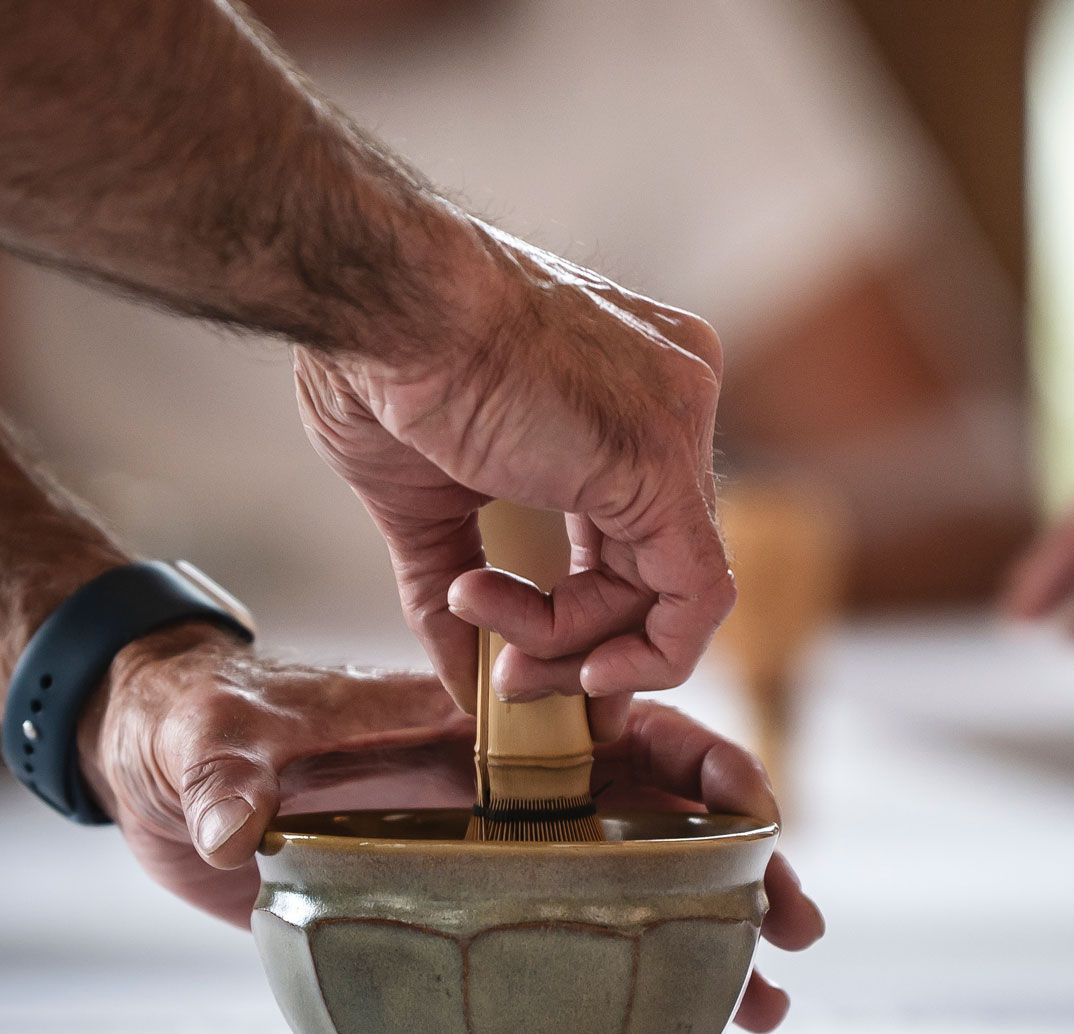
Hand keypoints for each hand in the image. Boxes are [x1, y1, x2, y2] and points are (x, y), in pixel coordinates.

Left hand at [77, 623, 823, 1021]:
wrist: (159, 768)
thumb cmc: (200, 725)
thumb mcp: (213, 738)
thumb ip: (234, 776)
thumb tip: (240, 831)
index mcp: (472, 736)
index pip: (615, 731)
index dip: (702, 767)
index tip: (759, 817)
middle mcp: (495, 802)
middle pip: (648, 829)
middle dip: (736, 876)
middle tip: (793, 939)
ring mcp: (478, 867)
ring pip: (614, 906)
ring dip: (692, 954)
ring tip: (753, 1016)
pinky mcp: (443, 924)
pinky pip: (536, 972)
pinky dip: (585, 1023)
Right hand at [294, 213, 732, 717]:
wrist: (378, 304)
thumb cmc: (381, 364)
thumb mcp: (424, 503)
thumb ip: (459, 595)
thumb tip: (469, 689)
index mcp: (623, 392)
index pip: (629, 535)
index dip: (582, 617)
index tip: (521, 663)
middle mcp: (672, 399)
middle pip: (653, 566)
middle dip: (577, 644)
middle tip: (505, 680)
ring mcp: (679, 424)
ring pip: (667, 591)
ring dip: (571, 645)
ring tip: (478, 618)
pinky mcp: (665, 465)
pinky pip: (695, 597)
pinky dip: (646, 656)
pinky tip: (578, 676)